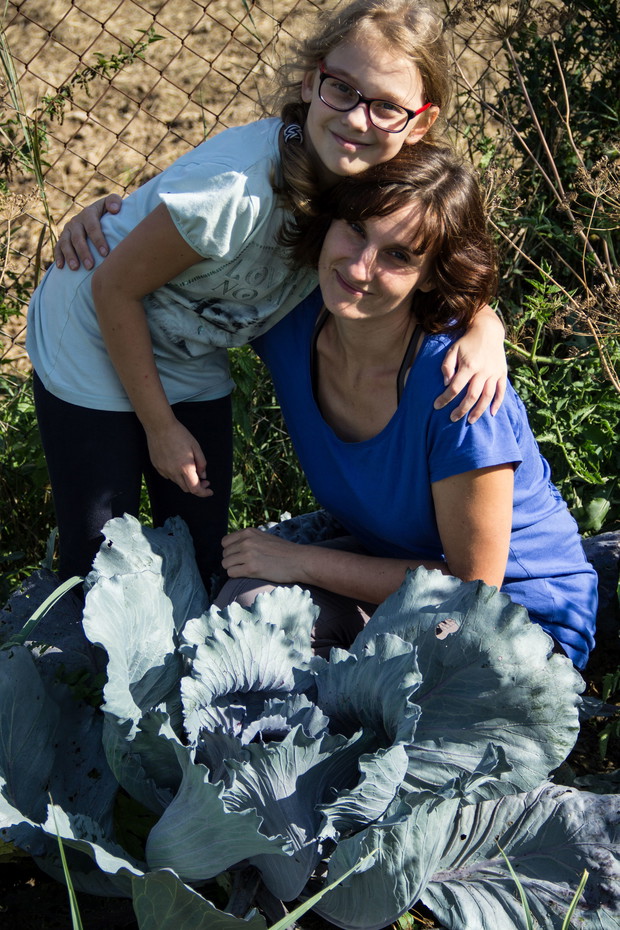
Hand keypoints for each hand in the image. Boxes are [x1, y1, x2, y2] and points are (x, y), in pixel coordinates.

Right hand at [54, 193, 122, 270]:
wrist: (95, 214)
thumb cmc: (108, 212)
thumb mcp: (111, 203)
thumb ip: (114, 201)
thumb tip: (115, 209)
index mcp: (88, 213)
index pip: (92, 227)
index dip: (98, 240)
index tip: (105, 253)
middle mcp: (76, 221)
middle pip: (78, 238)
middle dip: (83, 252)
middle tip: (90, 266)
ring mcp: (68, 230)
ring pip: (66, 243)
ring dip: (70, 256)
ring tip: (75, 268)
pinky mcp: (63, 238)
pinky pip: (58, 247)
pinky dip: (58, 256)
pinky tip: (61, 267)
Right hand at [146, 418, 212, 496]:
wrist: (159, 426)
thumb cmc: (179, 434)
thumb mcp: (196, 447)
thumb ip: (201, 463)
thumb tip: (203, 476)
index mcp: (185, 467)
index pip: (195, 489)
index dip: (203, 493)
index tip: (209, 491)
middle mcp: (173, 472)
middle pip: (186, 488)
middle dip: (197, 487)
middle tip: (204, 480)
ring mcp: (163, 470)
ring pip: (177, 482)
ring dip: (186, 480)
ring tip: (190, 469)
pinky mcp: (157, 467)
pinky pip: (168, 476)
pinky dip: (176, 475)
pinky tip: (178, 465)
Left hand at [221, 528, 304, 582]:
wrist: (299, 560)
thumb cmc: (284, 551)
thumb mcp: (264, 537)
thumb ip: (249, 539)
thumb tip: (235, 547)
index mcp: (248, 532)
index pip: (225, 542)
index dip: (230, 550)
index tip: (238, 556)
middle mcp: (246, 542)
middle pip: (225, 554)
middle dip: (231, 561)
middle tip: (243, 565)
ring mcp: (248, 555)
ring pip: (226, 564)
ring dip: (233, 569)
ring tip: (245, 570)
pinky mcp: (251, 569)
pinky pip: (231, 573)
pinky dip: (236, 576)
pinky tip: (247, 575)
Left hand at [434, 307, 506, 423]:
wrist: (488, 331)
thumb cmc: (467, 342)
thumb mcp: (452, 350)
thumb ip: (447, 366)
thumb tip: (447, 383)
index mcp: (469, 366)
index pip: (455, 388)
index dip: (445, 398)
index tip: (437, 406)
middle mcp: (483, 371)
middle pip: (472, 396)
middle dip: (461, 410)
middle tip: (452, 418)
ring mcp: (494, 373)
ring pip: (487, 397)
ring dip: (478, 411)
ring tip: (469, 420)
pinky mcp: (502, 373)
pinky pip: (501, 391)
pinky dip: (497, 403)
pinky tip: (491, 413)